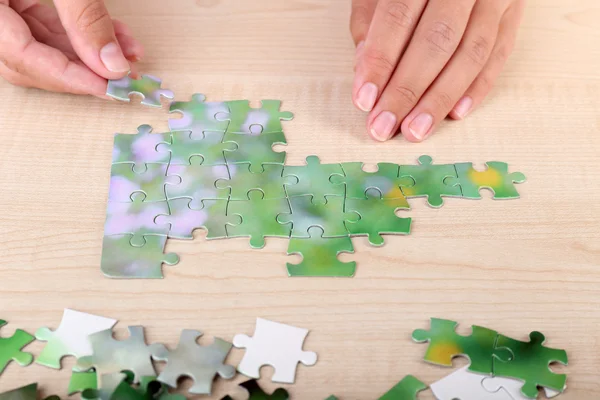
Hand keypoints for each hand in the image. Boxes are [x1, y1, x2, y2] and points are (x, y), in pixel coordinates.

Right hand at [0, 0, 142, 96]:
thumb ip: (83, 15)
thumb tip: (111, 63)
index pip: (19, 56)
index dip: (67, 76)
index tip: (107, 86)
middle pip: (30, 60)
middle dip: (82, 72)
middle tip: (122, 80)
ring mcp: (4, 9)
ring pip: (43, 47)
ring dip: (91, 56)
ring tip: (128, 59)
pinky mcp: (18, 2)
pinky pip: (49, 28)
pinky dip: (84, 37)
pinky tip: (116, 40)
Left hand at [351, 0, 524, 141]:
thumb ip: (369, 18)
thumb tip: (365, 70)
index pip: (398, 17)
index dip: (380, 62)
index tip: (365, 100)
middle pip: (436, 41)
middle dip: (407, 91)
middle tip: (384, 126)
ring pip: (471, 53)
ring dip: (440, 99)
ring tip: (415, 130)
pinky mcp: (514, 9)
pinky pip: (500, 52)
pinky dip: (478, 86)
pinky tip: (454, 113)